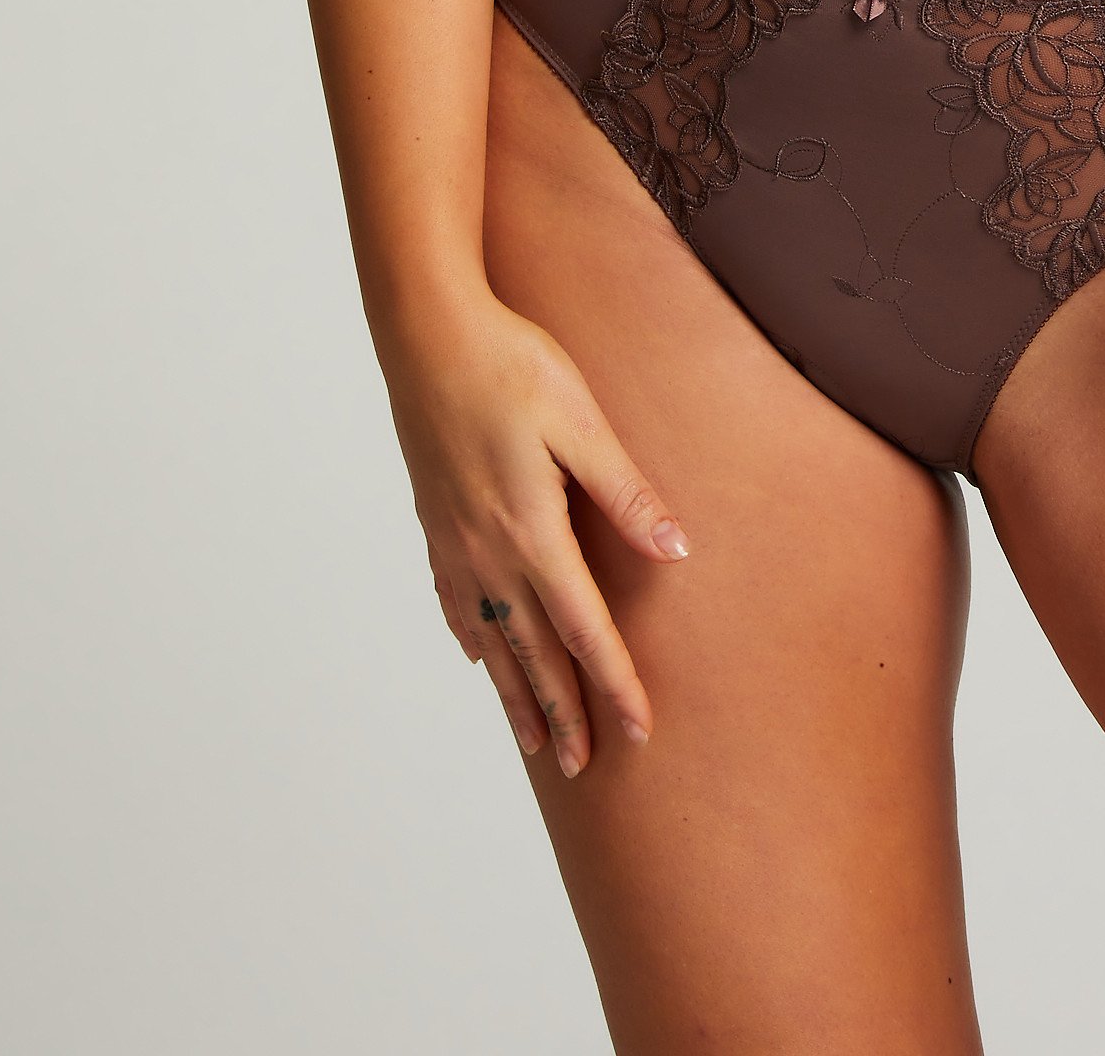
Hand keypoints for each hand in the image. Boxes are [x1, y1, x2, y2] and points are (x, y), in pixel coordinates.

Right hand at [384, 288, 688, 776]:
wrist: (428, 336)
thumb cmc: (513, 367)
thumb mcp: (583, 422)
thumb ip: (626, 492)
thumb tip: (676, 552)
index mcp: (532, 532)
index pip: (583, 629)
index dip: (613, 684)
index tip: (638, 731)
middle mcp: (489, 553)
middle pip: (534, 654)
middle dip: (563, 714)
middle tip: (584, 768)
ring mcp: (455, 545)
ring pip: (491, 640)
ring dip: (516, 695)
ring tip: (534, 743)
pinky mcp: (437, 526)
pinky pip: (457, 605)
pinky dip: (474, 642)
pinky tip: (480, 658)